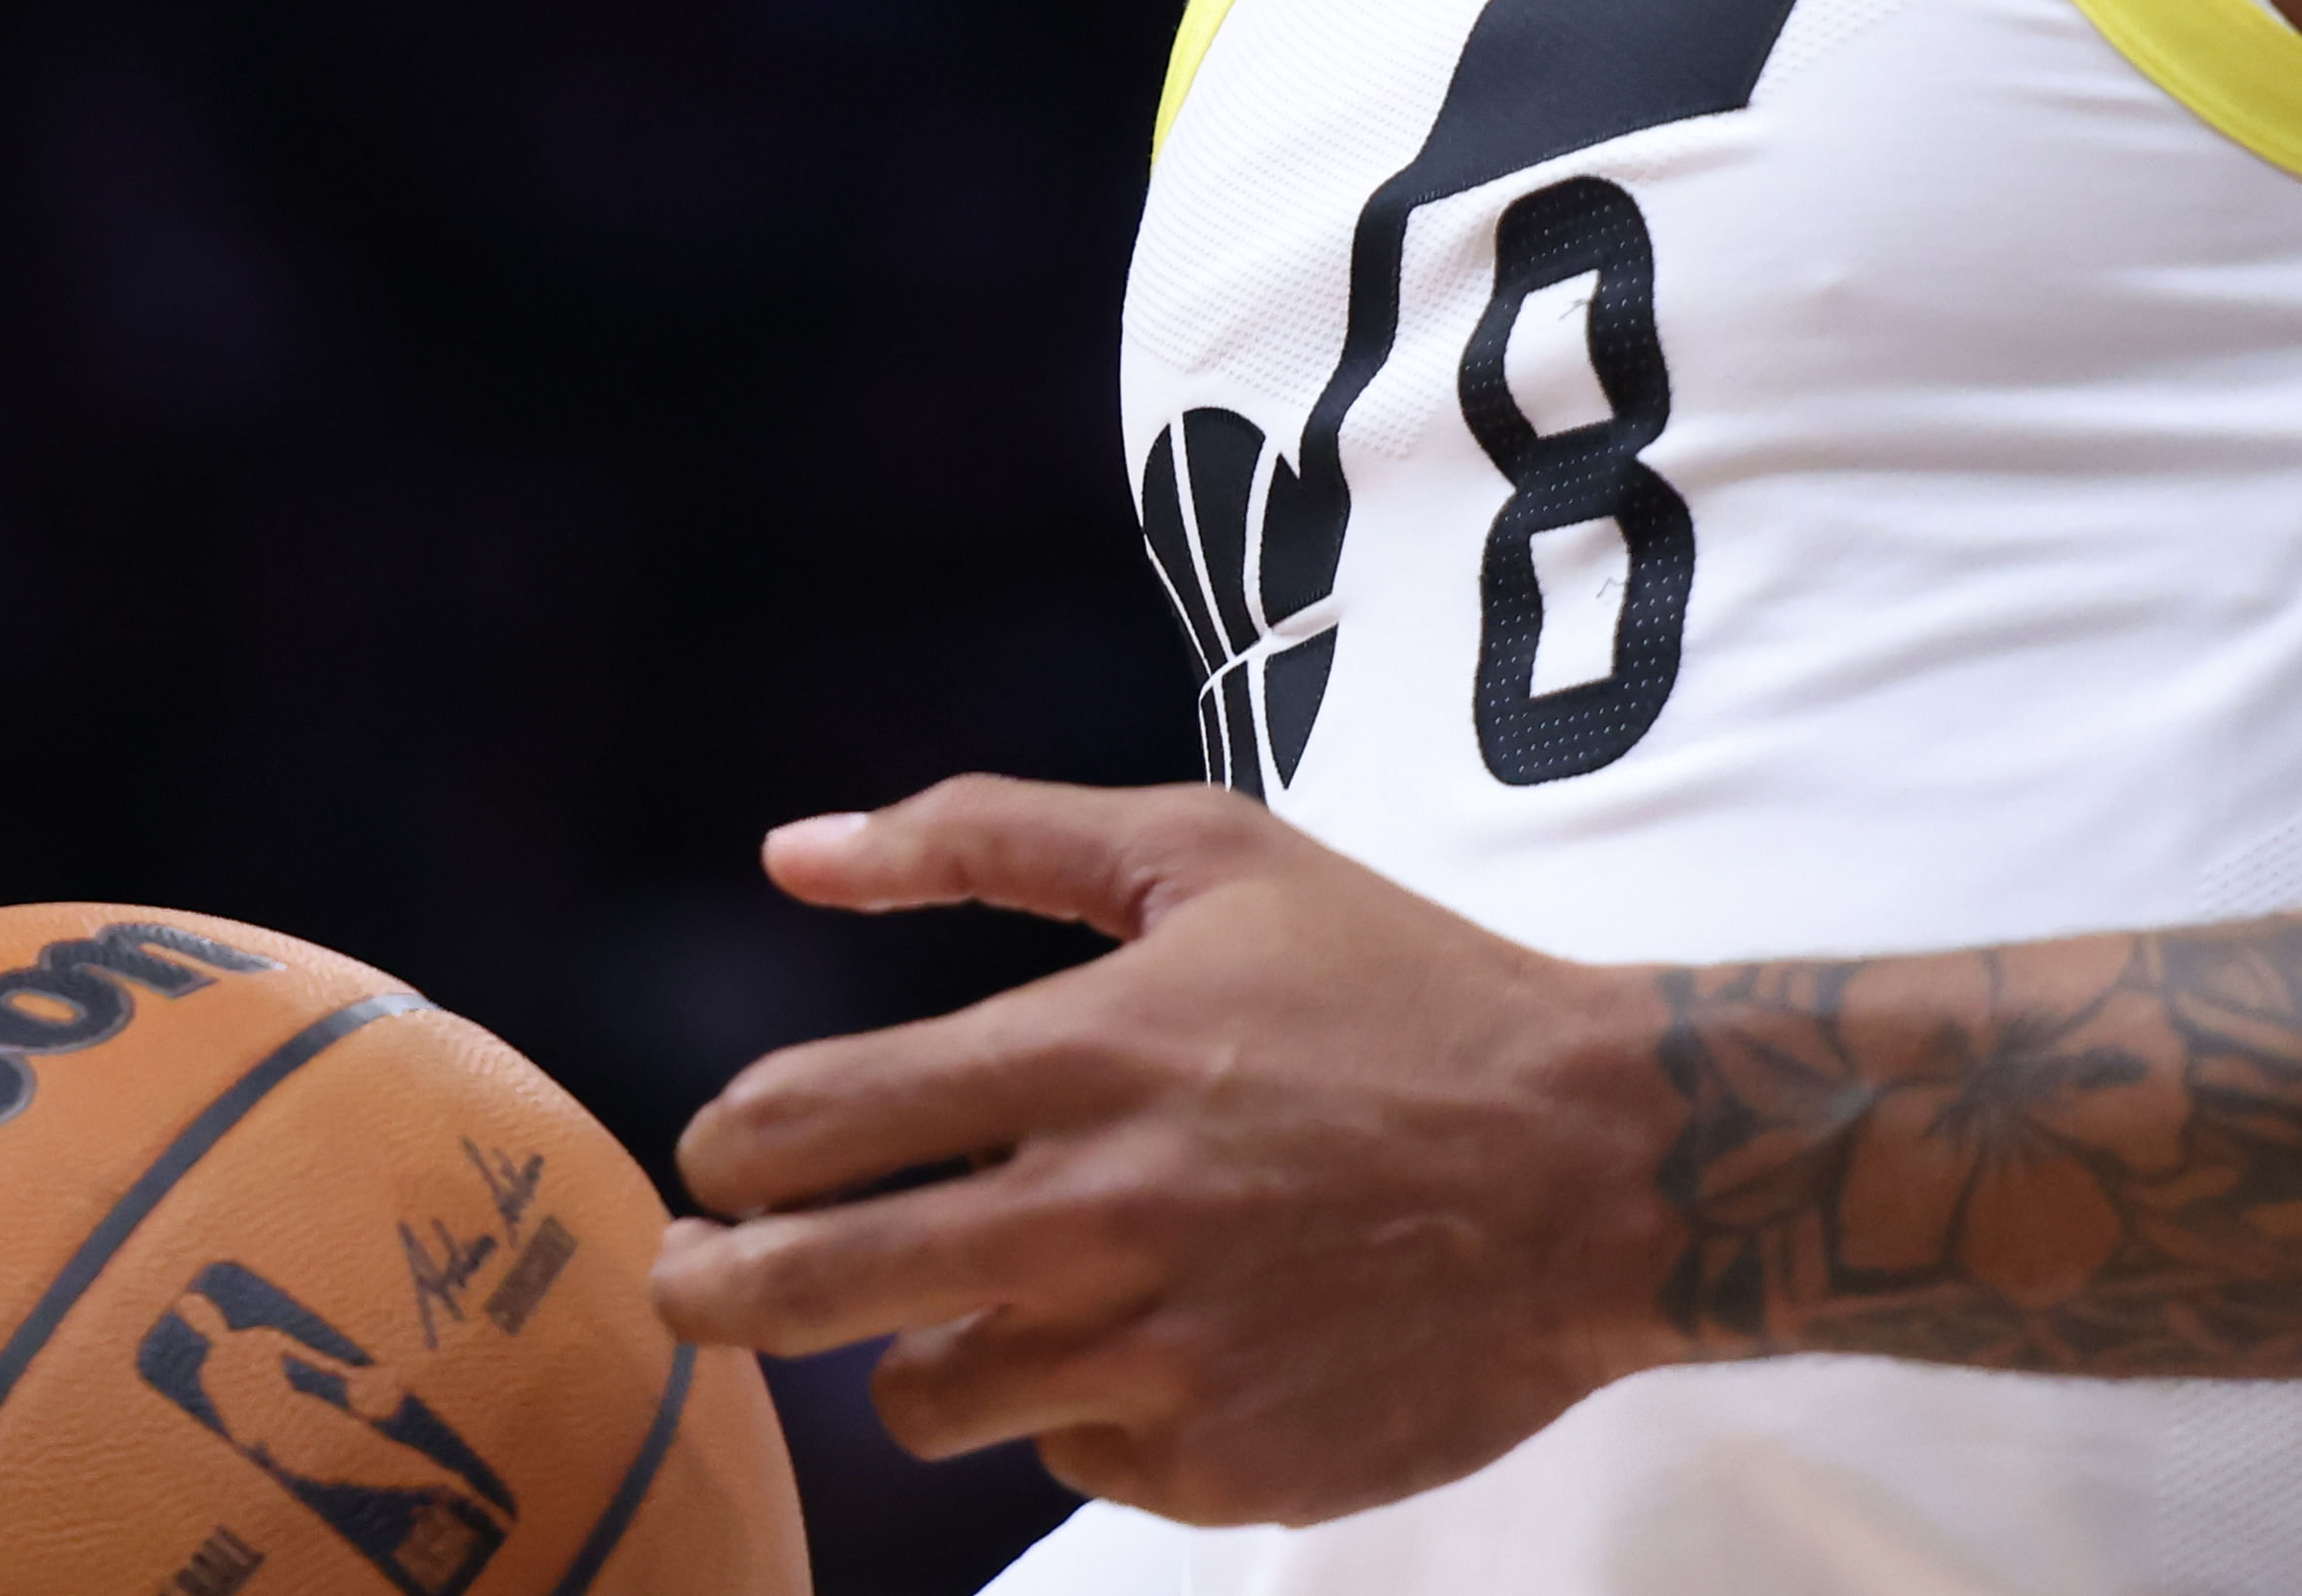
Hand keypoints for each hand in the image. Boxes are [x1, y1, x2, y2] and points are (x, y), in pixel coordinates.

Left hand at [648, 778, 1683, 1523]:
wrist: (1604, 1163)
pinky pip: (1069, 1457)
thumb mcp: (1204, 854)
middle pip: (801, 1293)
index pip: (795, 1126)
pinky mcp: (1219, 1465)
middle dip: (710, 1291)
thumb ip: (983, 836)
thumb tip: (789, 853)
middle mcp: (1098, 1216)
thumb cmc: (1394, 985)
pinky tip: (1166, 1335)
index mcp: (1080, 1055)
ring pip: (921, 1401)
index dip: (722, 1150)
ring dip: (921, 1351)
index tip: (725, 1160)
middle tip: (697, 1285)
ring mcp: (1158, 1355)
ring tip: (983, 1300)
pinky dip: (1085, 1406)